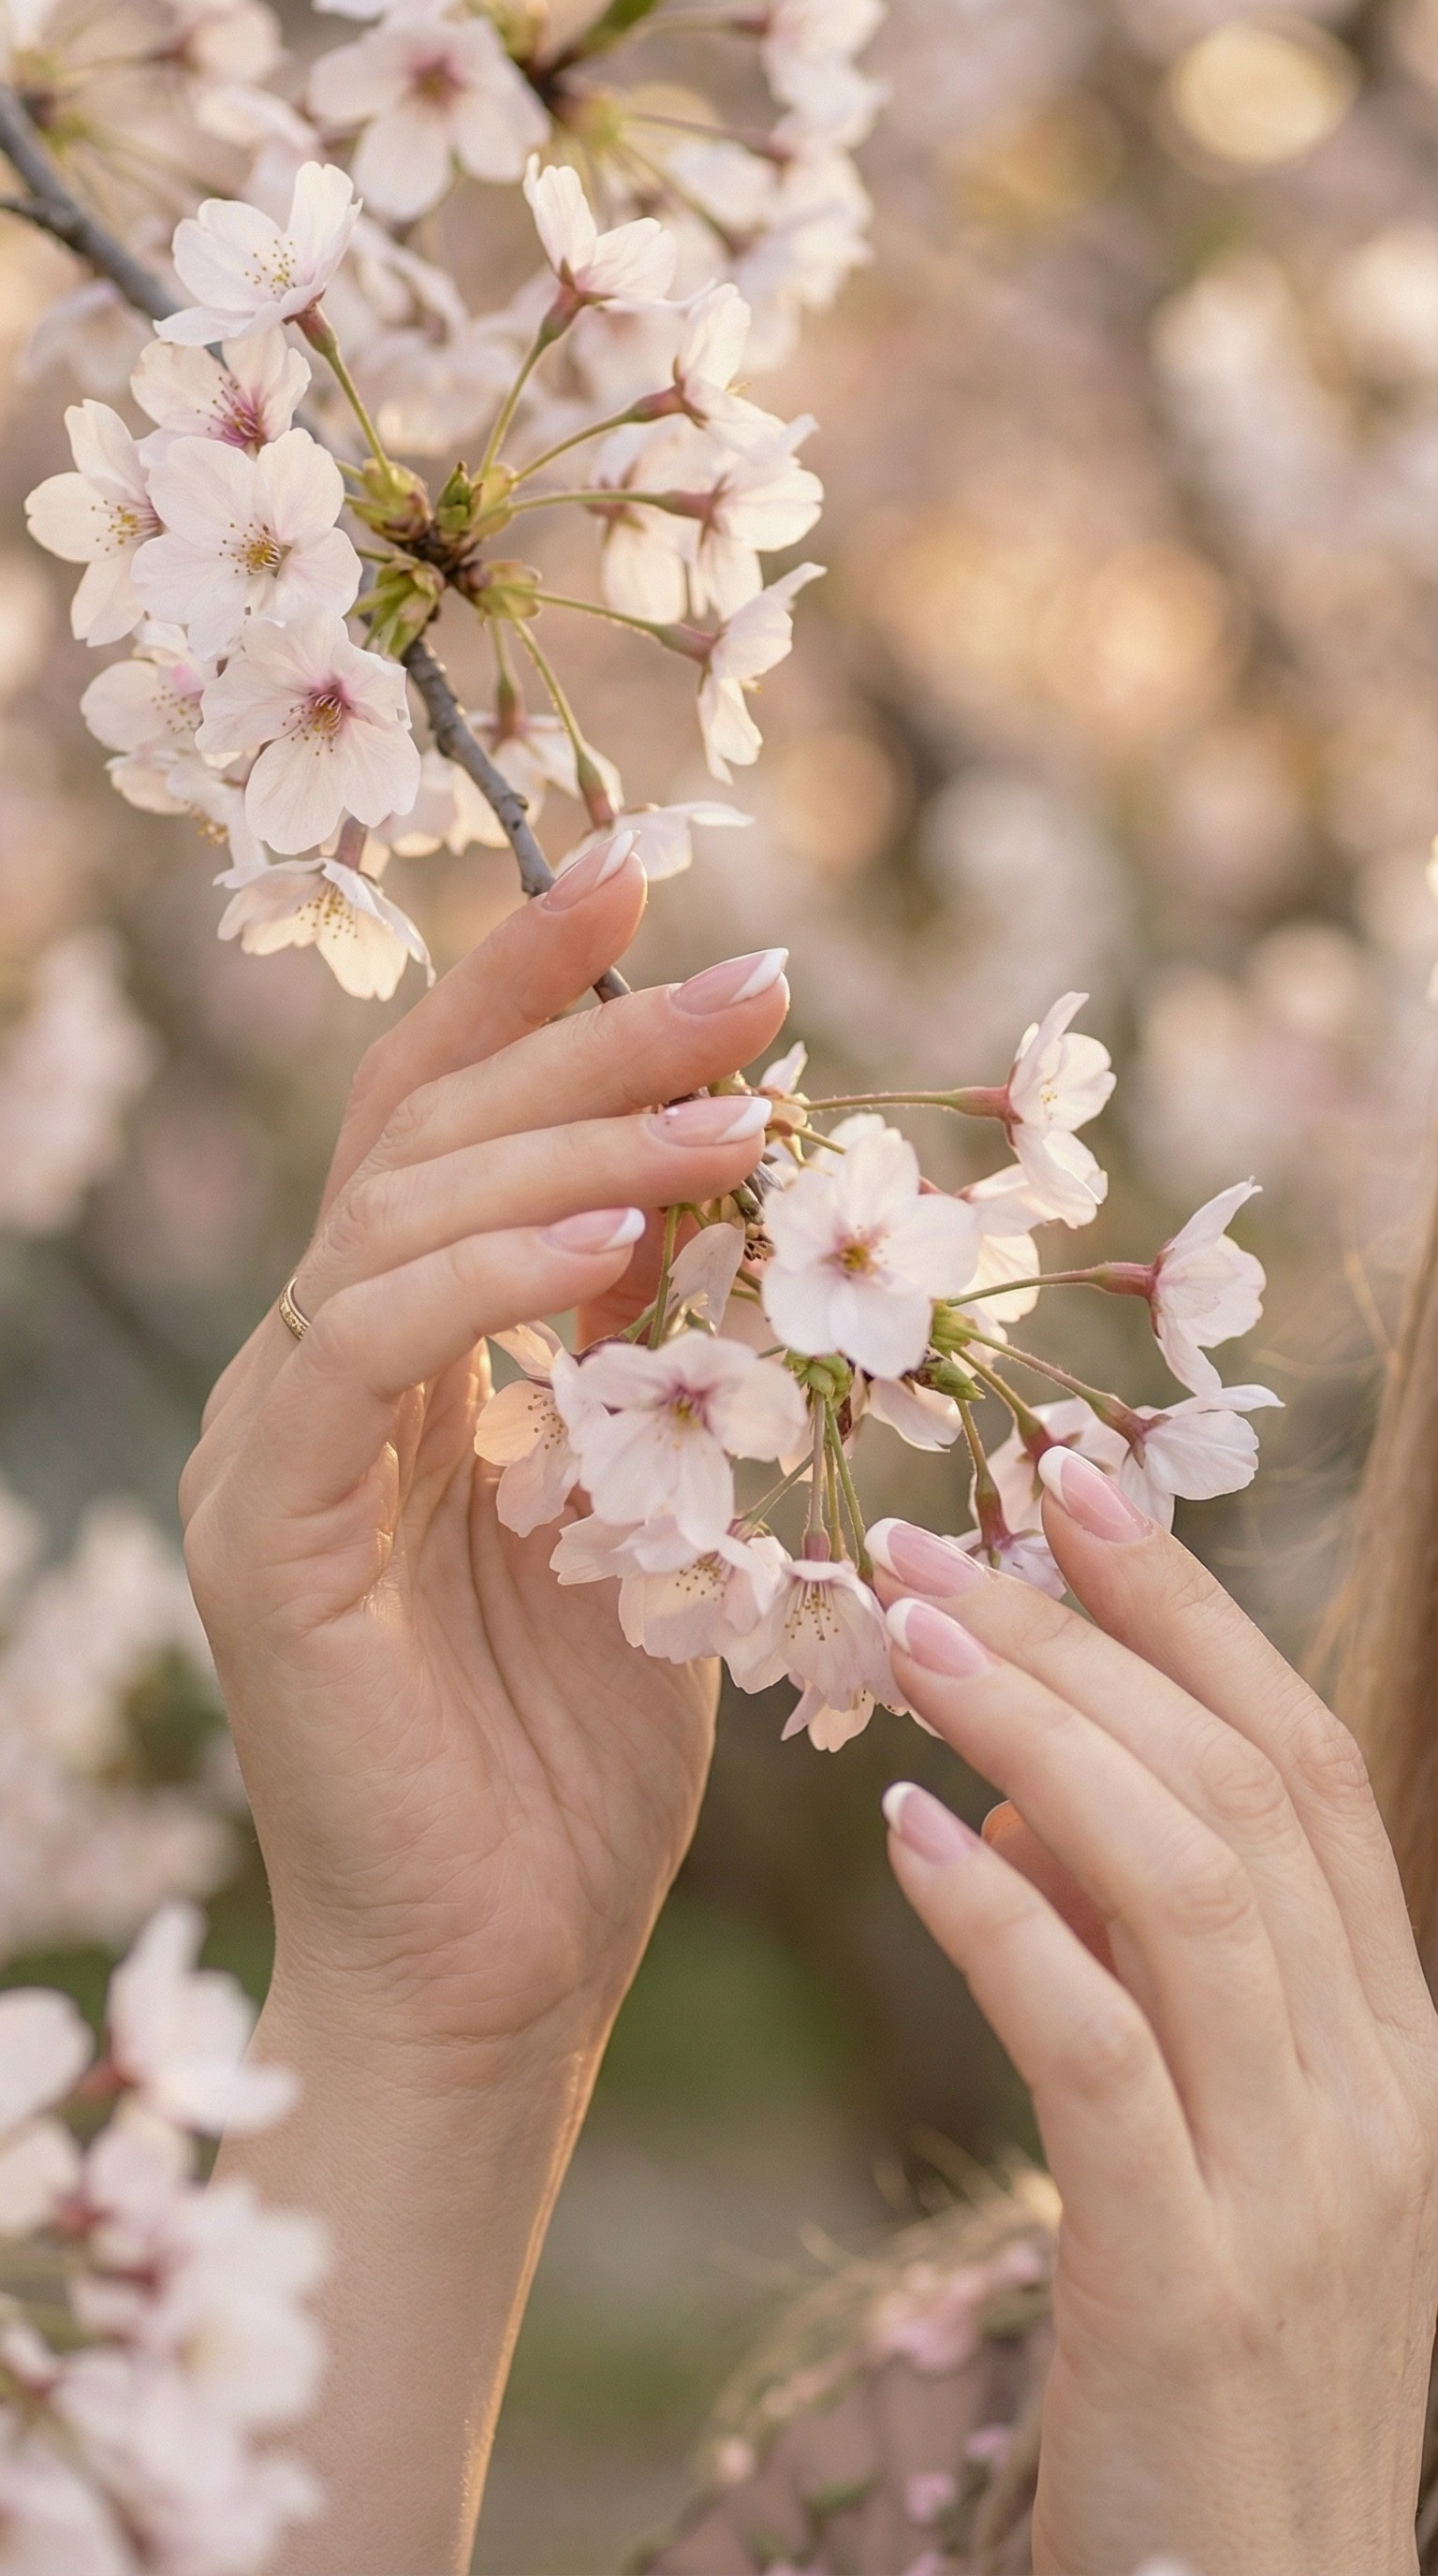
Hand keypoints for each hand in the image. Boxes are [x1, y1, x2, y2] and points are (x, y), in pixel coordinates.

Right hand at [180, 840, 789, 2073]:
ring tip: (739, 1113)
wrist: (504, 1975)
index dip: (541, 990)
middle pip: (424, 1133)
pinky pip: (356, 1354)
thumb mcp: (663, 1503)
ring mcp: (278, 1446)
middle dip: (588, 1034)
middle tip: (756, 979)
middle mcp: (325, 1373)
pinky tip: (611, 1239)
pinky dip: (480, 1278)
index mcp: (410, 1356)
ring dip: (573, 1143)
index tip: (668, 887)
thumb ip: (663, 1342)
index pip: (452, 1122)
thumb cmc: (585, 1759)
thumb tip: (729, 1164)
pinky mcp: (264, 1536)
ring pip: (394, 1215)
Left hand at [871, 1463, 1437, 2575]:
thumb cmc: (1216, 2361)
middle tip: (936, 1528)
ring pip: (1184, 1888)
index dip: (1190, 1608)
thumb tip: (1018, 1803)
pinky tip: (906, 1838)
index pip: (1304, 1766)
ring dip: (1040, 1734)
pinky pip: (1100, 2058)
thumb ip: (1146, 1966)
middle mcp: (1379, 2084)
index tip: (1071, 1483)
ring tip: (906, 1629)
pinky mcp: (1195, 2286)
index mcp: (1394, 2032)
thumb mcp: (1215, 2137)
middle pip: (1241, 1791)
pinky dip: (1005, 1929)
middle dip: (1092, 1635)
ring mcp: (1306, 2186)